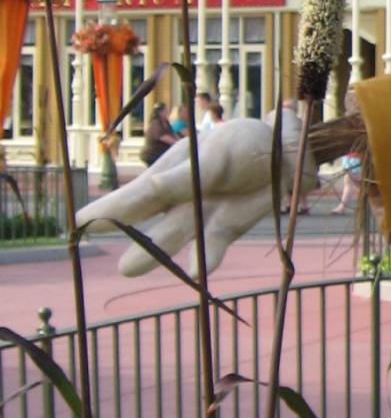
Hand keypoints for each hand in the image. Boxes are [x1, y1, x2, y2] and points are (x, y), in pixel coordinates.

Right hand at [77, 110, 314, 276]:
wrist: (285, 153)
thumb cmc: (245, 144)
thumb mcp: (214, 155)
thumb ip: (184, 177)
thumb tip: (149, 188)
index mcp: (171, 172)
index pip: (136, 193)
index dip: (108, 209)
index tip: (78, 223)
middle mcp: (180, 197)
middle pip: (149, 220)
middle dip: (129, 237)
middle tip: (102, 253)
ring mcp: (202, 215)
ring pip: (173, 238)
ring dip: (153, 254)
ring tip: (128, 269)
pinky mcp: (227, 229)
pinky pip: (211, 246)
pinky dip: (203, 259)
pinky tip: (193, 273)